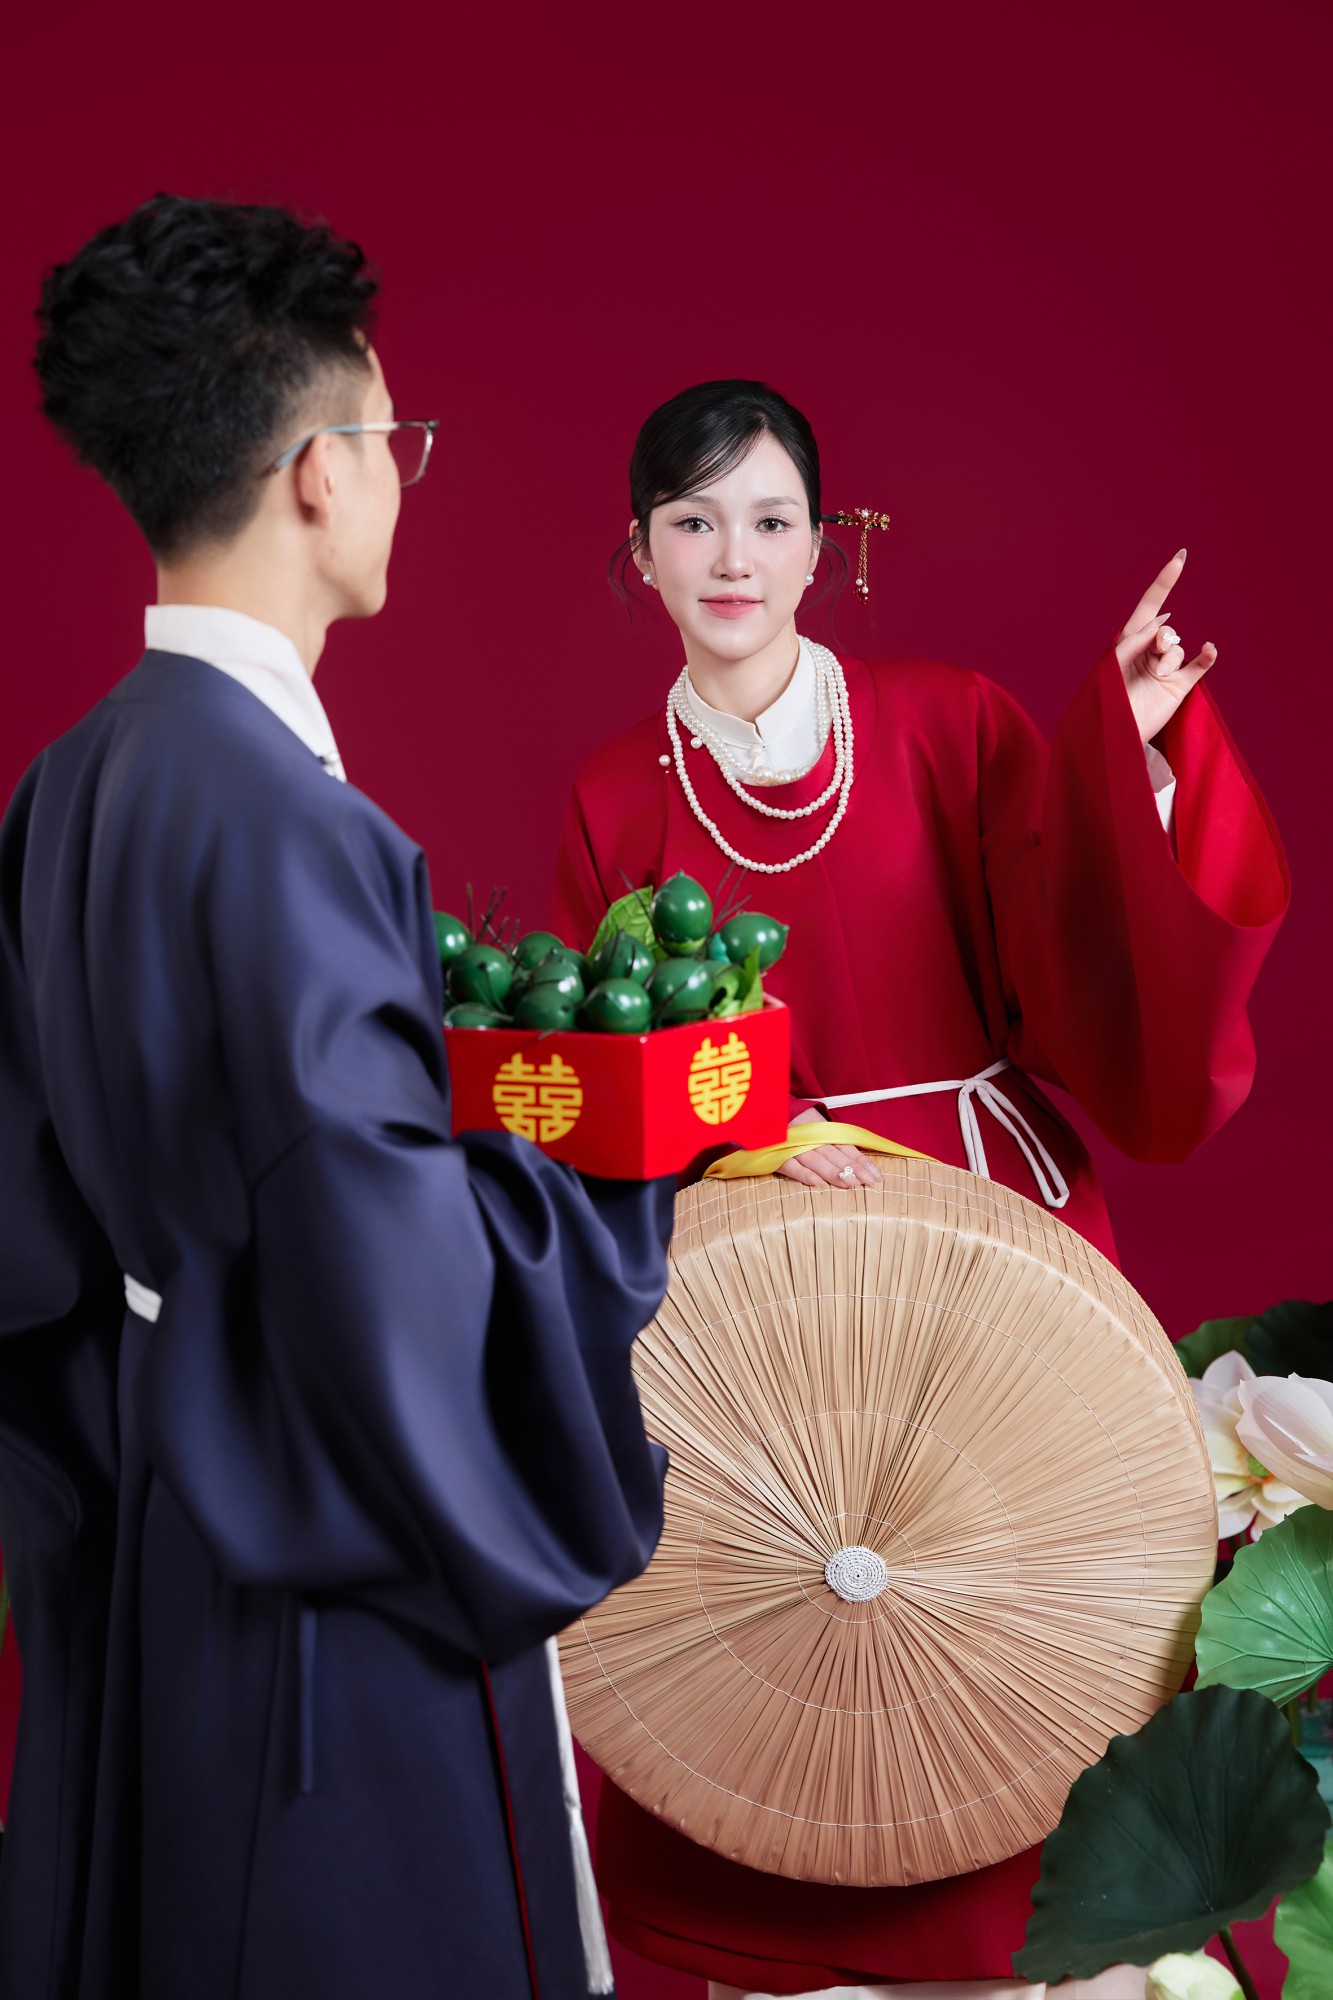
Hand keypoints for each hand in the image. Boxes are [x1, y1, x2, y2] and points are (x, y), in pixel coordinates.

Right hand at [777, 1108, 881, 1189]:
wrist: (762, 1111)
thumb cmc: (794, 1122)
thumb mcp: (815, 1124)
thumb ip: (833, 1139)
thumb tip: (858, 1158)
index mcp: (822, 1129)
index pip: (846, 1147)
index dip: (861, 1161)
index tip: (876, 1176)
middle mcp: (811, 1137)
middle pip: (835, 1155)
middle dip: (853, 1169)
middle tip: (868, 1183)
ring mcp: (793, 1145)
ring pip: (816, 1160)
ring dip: (833, 1172)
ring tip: (849, 1184)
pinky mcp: (776, 1154)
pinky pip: (790, 1165)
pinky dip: (802, 1173)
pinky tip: (816, 1183)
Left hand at [1115, 548, 1217, 746]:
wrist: (1115, 736)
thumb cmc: (1106, 701)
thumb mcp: (1112, 664)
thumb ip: (1134, 640)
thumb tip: (1161, 624)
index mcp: (1129, 642)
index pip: (1150, 605)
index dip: (1164, 581)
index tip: (1181, 557)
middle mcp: (1150, 651)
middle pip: (1166, 629)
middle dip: (1161, 640)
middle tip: (1151, 659)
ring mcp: (1167, 667)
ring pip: (1179, 648)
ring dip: (1169, 660)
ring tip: (1158, 678)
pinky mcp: (1181, 684)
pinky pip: (1200, 663)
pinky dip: (1206, 655)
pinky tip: (1209, 649)